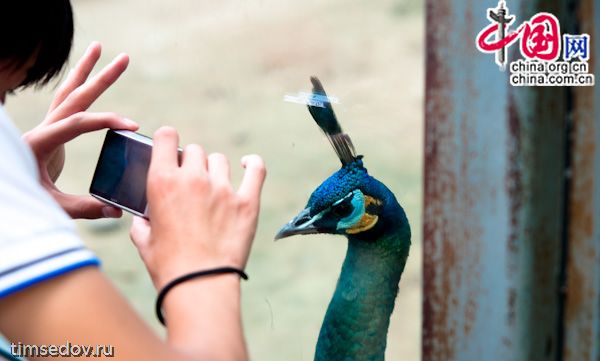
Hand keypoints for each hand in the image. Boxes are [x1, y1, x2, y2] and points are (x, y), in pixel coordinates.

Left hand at [23, 42, 137, 218]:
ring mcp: (46, 128)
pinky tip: (87, 79)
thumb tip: (116, 210)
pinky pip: (66, 103)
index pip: (78, 122)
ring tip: (98, 47)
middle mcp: (43, 129)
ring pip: (68, 91)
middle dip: (101, 76)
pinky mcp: (50, 133)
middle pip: (75, 94)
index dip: (106, 121)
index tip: (132, 125)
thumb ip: (85, 208)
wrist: (3, 194)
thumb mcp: (53, 206)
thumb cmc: (22, 198)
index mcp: (41, 142)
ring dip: (84, 70)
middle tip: (124, 58)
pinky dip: (78, 87)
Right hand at [130, 127, 266, 289]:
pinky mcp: (247, 202)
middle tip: (190, 181)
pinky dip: (253, 164)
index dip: (168, 140)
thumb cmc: (169, 266)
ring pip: (219, 160)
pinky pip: (256, 170)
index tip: (170, 147)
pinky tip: (248, 164)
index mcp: (163, 182)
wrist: (200, 285)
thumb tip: (144, 217)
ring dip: (214, 169)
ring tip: (213, 186)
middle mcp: (193, 179)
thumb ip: (142, 221)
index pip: (167, 137)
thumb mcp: (143, 241)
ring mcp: (222, 189)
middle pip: (194, 151)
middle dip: (190, 162)